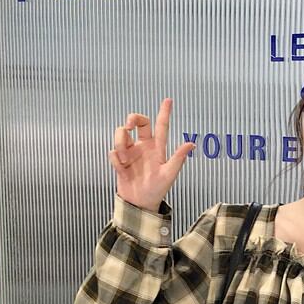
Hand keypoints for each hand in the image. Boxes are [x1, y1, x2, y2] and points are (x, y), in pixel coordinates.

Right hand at [108, 97, 195, 211]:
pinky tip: (123, 170)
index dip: (164, 113)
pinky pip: (112, 152)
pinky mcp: (119, 160)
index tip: (169, 100)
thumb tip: (191, 144)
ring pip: (121, 134)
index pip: (161, 126)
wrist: (140, 204)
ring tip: (126, 160)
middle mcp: (143, 146)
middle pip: (137, 121)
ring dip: (120, 144)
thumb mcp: (169, 174)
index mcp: (157, 148)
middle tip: (129, 126)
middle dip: (132, 118)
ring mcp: (130, 152)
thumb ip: (178, 158)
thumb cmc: (157, 190)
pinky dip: (116, 160)